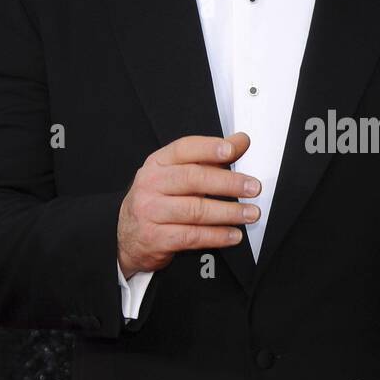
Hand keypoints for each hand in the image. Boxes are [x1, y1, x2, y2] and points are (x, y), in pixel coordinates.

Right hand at [117, 132, 259, 277]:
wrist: (127, 235)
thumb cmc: (158, 200)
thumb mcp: (178, 174)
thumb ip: (210, 158)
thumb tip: (240, 141)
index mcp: (157, 163)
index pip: (184, 149)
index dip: (209, 148)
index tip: (233, 149)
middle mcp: (151, 185)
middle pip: (193, 179)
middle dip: (228, 183)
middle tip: (253, 187)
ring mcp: (151, 212)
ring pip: (195, 210)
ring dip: (228, 212)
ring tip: (250, 213)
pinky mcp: (156, 238)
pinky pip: (191, 236)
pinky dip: (217, 236)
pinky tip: (233, 235)